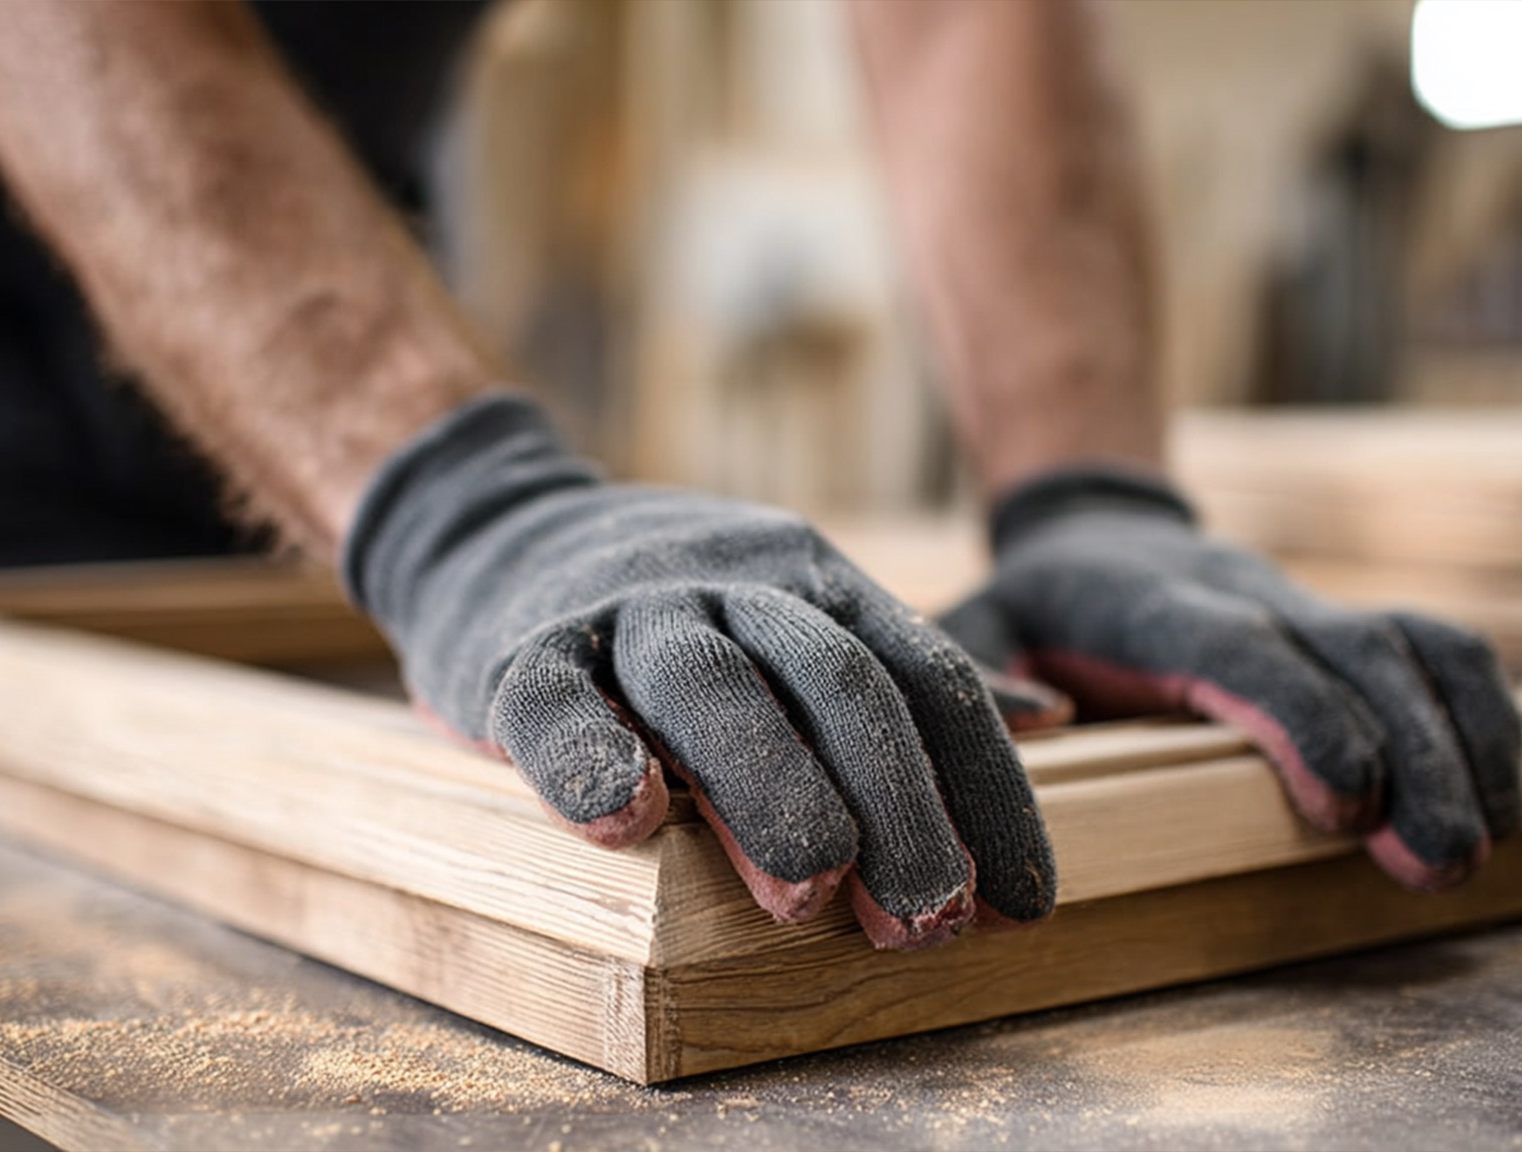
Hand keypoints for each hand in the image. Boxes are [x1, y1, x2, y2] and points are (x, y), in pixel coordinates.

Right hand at [344, 394, 1054, 948]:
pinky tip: (628, 818)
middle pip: (838, 683)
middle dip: (896, 806)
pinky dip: (589, 753)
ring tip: (805, 897)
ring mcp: (631, 608)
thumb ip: (909, 671)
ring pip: (712, 682)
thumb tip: (1050, 715)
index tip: (1023, 903)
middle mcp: (739, 584)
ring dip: (768, 786)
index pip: (929, 678)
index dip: (985, 792)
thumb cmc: (677, 610)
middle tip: (924, 924)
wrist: (497, 527)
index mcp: (820, 585)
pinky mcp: (522, 645)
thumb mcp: (804, 617)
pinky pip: (556, 695)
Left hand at [940, 468, 1521, 889]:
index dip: (1306, 718)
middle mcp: (1248, 596)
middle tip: (1438, 861)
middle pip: (1355, 654)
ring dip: (1468, 738)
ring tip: (1483, 843)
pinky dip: (1487, 712)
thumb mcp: (974, 626)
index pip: (1246, 649)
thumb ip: (983, 676)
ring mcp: (1307, 606)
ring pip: (1415, 646)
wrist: (1095, 529)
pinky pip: (1437, 650)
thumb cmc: (1032, 605)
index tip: (1348, 806)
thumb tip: (1048, 722)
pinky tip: (1504, 794)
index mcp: (1154, 606)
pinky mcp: (1343, 625)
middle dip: (1414, 756)